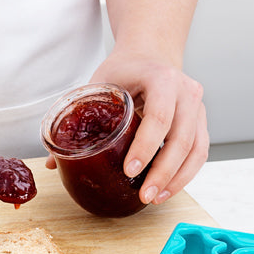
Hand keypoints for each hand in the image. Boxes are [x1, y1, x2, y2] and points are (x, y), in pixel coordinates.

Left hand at [89, 54, 207, 204]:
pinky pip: (200, 152)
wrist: (150, 54)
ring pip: (196, 149)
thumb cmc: (124, 70)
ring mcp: (198, 107)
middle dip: (163, 172)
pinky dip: (185, 174)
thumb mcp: (99, 83)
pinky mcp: (201, 122)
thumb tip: (52, 162)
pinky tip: (166, 190)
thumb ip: (78, 118)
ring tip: (154, 198)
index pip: (159, 116)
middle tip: (144, 195)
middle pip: (182, 138)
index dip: (145, 146)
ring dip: (177, 179)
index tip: (128, 169)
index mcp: (162, 78)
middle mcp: (187, 92)